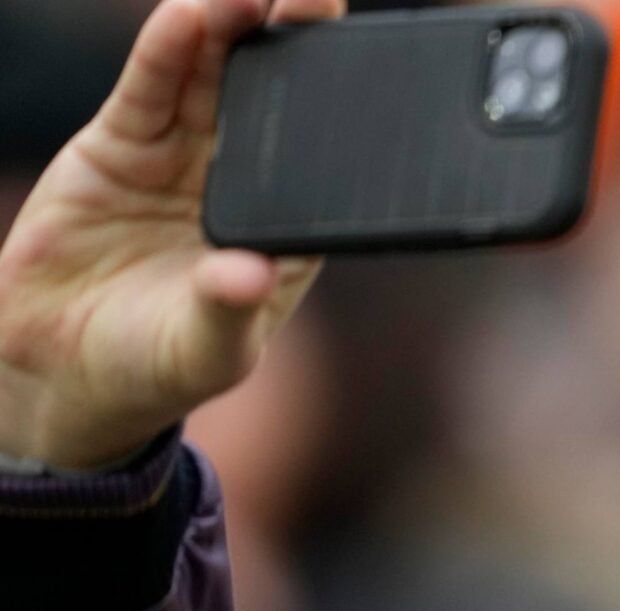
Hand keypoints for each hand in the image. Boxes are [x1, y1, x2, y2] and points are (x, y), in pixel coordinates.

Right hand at [0, 0, 343, 470]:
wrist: (63, 373)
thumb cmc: (157, 368)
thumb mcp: (207, 349)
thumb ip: (228, 307)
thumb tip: (244, 275)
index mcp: (286, 226)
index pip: (325, 154)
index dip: (341, 104)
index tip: (363, 58)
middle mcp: (239, 179)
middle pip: (273, 97)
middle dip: (293, 42)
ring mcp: (180, 156)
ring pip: (212, 78)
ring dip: (231, 30)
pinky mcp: (120, 145)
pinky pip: (149, 90)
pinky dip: (166, 53)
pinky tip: (187, 17)